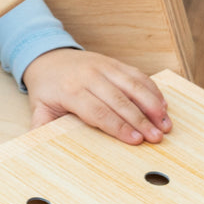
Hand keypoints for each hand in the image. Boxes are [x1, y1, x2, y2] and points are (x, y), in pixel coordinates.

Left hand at [21, 48, 170, 143]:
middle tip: (156, 137)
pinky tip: (163, 106)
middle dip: (141, 120)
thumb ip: (41, 127)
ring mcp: (105, 67)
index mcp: (71, 91)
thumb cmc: (47, 88)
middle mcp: (90, 76)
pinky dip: (152, 90)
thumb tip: (37, 146)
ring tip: (165, 125)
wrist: (49, 57)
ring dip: (152, 105)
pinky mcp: (115, 63)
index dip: (118, 126)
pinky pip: (138, 75)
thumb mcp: (39, 108)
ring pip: (133, 86)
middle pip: (120, 100)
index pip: (98, 111)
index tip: (135, 140)